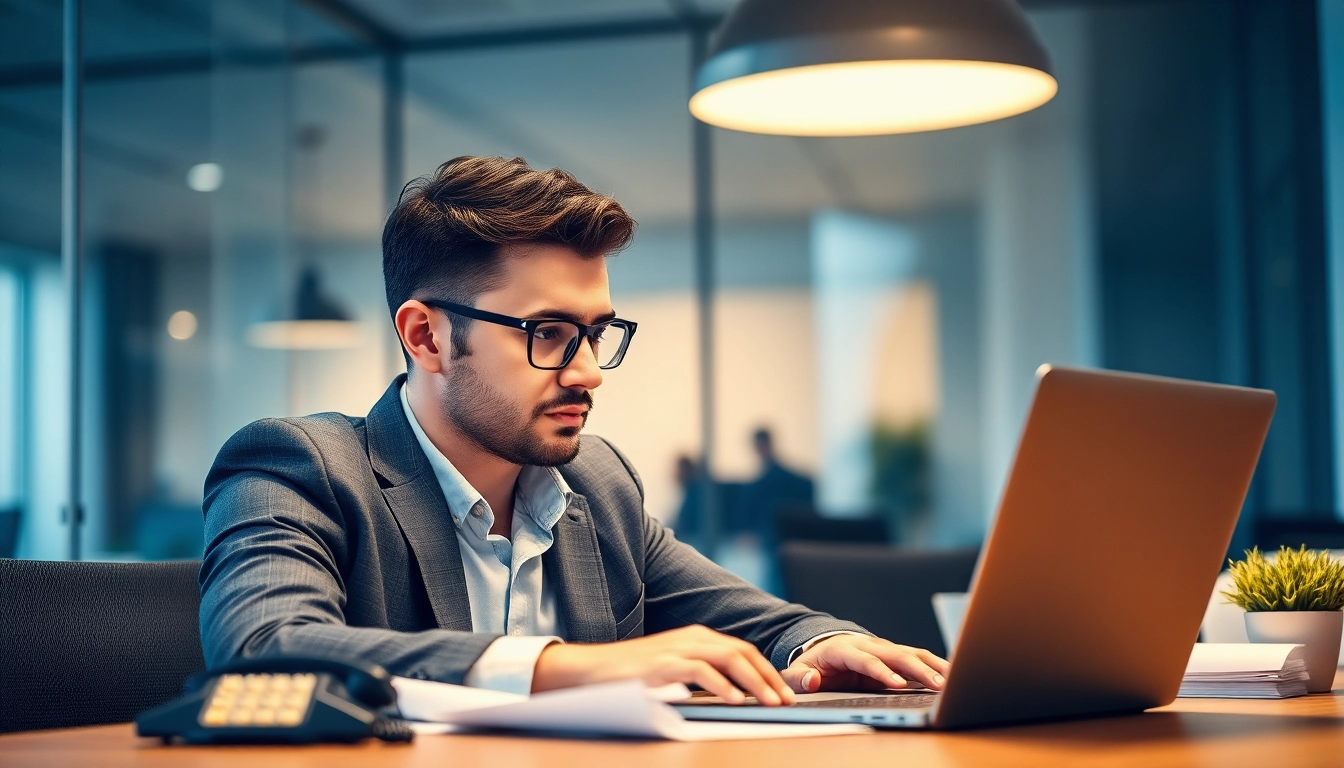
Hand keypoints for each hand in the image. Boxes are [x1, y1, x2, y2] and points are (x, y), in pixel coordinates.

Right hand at [532, 625, 796, 705]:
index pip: (742, 651)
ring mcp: (678, 648)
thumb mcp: (673, 672)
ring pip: (729, 659)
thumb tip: (733, 694)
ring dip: (754, 682)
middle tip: (786, 700)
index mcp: (697, 638)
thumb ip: (700, 676)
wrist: (590, 670)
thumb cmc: (632, 676)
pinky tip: (735, 699)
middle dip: (769, 677)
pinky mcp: (664, 663)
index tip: (783, 692)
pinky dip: (722, 685)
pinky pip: (701, 671)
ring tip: (770, 702)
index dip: (766, 671)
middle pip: (742, 652)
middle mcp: (692, 637)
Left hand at [782, 634, 949, 693]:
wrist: (824, 649)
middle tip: (937, 685)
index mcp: (844, 649)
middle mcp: (868, 644)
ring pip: (912, 653)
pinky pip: (917, 658)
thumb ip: (799, 678)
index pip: (865, 660)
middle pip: (896, 655)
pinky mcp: (895, 655)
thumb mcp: (798, 672)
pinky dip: (935, 665)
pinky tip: (952, 675)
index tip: (897, 685)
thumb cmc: (813, 665)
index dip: (881, 672)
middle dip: (918, 670)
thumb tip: (812, 681)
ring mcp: (884, 648)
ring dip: (932, 666)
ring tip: (951, 680)